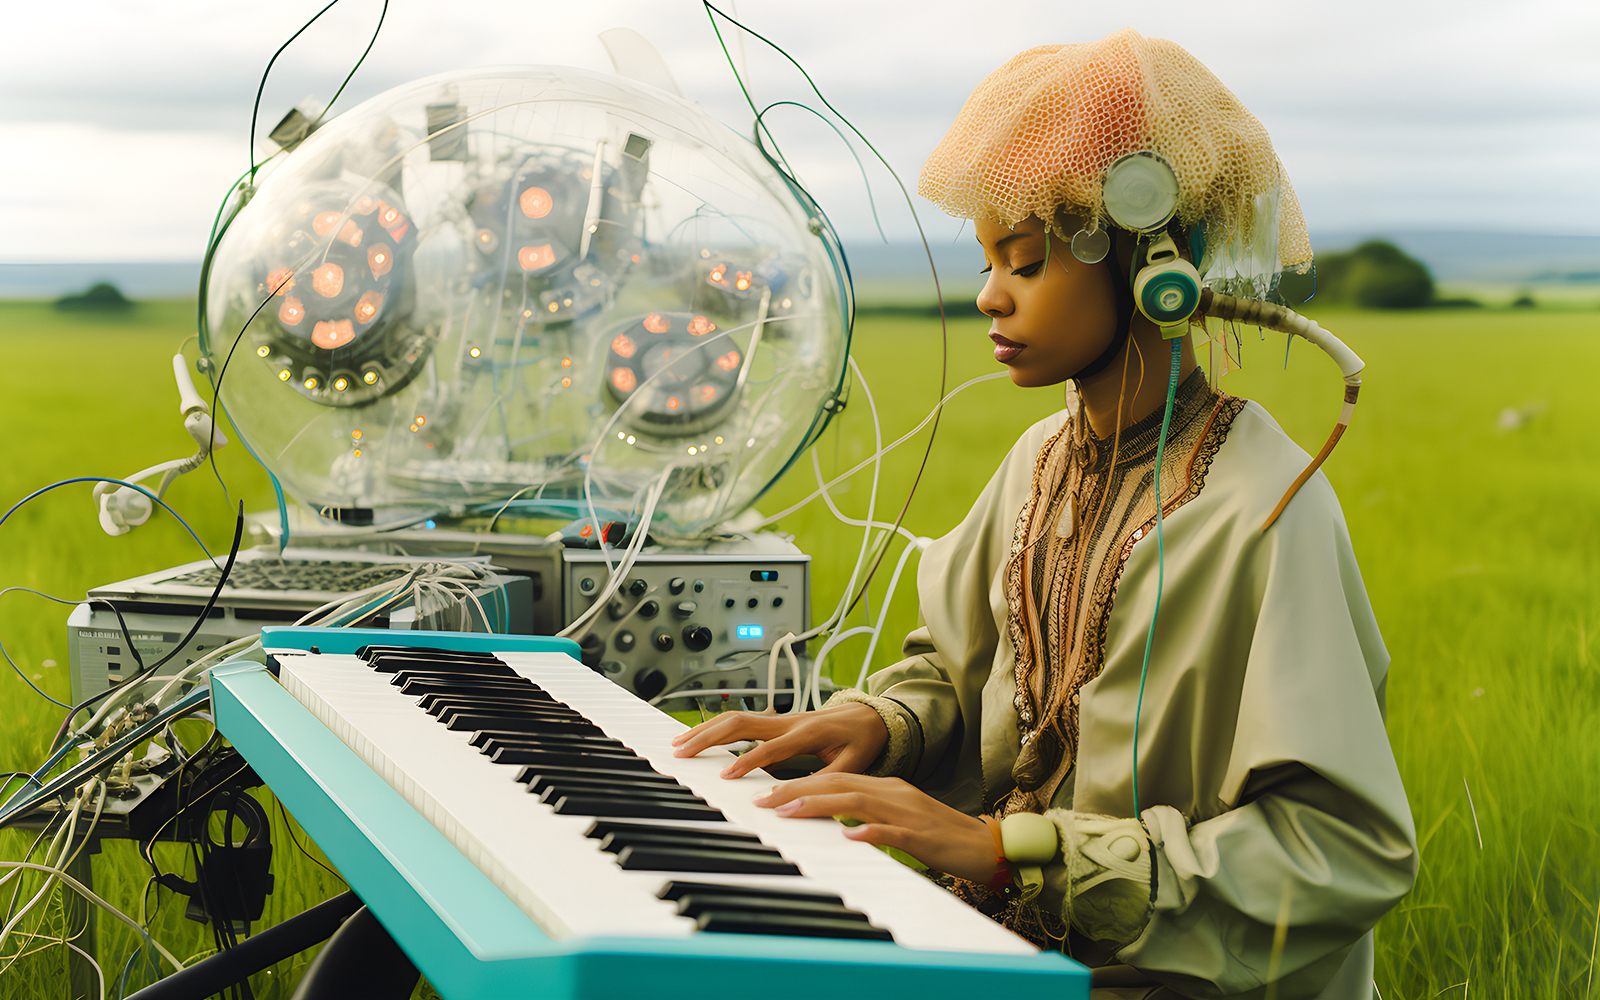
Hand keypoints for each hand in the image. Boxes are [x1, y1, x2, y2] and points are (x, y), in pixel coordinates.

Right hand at [670, 703, 887, 778]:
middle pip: (741, 723)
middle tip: (682, 753)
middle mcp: (789, 721)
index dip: (748, 761)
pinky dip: (717, 727)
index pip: (771, 747)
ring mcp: (780, 718)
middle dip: (709, 737)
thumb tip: (803, 800)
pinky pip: (741, 720)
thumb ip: (828, 781)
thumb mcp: (854, 764)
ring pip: (736, 718)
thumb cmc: (862, 740)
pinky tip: (700, 737)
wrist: (871, 715)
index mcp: (808, 732)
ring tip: (680, 743)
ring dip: (706, 729)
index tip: (726, 776)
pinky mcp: (776, 721)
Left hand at [754, 773, 998, 882]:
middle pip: (838, 783)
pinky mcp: (922, 837)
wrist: (988, 846)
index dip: (800, 783)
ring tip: (788, 812)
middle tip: (762, 800)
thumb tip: (836, 823)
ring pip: (857, 802)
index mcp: (887, 787)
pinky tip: (849, 836)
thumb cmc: (941, 837)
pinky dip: (869, 832)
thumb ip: (869, 816)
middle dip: (796, 789)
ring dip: (819, 805)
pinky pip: (893, 832)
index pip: (835, 778)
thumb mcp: (898, 821)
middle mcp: (893, 793)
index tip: (768, 793)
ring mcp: (907, 813)